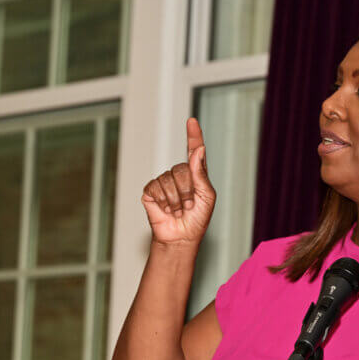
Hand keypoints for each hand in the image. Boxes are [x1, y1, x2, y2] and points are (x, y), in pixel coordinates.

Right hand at [142, 118, 215, 246]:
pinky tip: (166, 210)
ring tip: (178, 210)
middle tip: (189, 206)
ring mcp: (163, 182)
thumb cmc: (197, 219)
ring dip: (176, 200)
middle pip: (182, 169)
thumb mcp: (207, 197)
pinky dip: (163, 202)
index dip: (193, 136)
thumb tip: (198, 150)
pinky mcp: (151, 191)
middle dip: (188, 191)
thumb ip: (201, 174)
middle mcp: (179, 175)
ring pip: (169, 180)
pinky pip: (156, 187)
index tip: (192, 121)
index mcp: (196, 174)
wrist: (181, 238)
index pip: (194, 150)